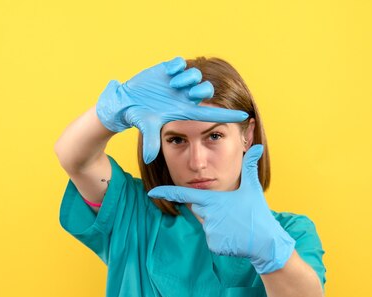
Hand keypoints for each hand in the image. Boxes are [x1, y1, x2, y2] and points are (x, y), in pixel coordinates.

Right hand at [96, 57, 249, 163]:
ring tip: (172, 84)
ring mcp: (178, 83)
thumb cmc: (139, 116)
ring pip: (195, 74)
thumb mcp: (146, 127)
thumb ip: (150, 141)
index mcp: (184, 110)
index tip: (244, 115)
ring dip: (186, 78)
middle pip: (206, 90)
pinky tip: (167, 73)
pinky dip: (175, 66)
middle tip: (188, 94)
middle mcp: (185, 96)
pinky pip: (179, 63)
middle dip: (201, 91)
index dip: (227, 114)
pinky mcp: (167, 70)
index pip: (211, 114)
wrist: (126, 102)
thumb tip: (149, 158)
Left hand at [147, 145, 295, 274]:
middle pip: (199, 209)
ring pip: (207, 224)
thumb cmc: (258, 213)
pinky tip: (235, 237)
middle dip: (212, 209)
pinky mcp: (214, 245)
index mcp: (214, 200)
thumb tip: (257, 146)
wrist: (266, 242)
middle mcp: (208, 215)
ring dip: (219, 223)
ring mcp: (210, 232)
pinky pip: (213, 239)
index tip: (152, 190)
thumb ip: (250, 167)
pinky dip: (222, 238)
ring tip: (236, 225)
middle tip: (231, 212)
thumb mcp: (253, 188)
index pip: (185, 194)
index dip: (167, 192)